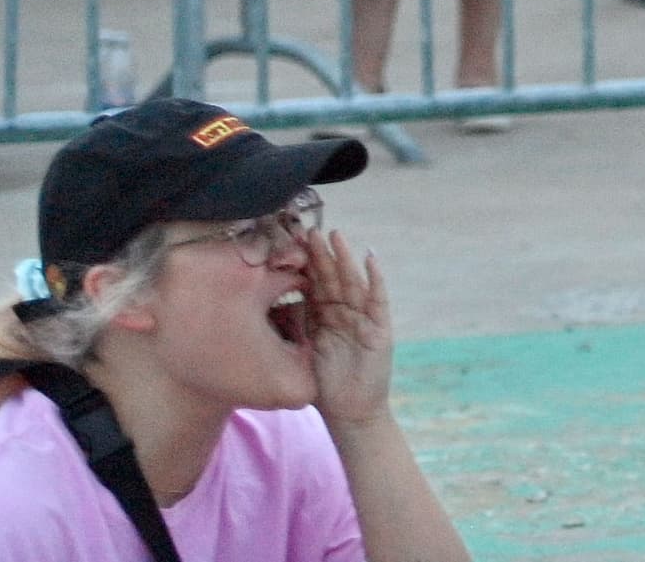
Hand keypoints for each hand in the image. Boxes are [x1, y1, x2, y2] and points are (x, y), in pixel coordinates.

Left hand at [297, 230, 397, 428]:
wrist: (350, 413)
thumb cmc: (324, 386)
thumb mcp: (300, 354)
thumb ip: (292, 328)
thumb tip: (265, 306)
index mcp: (324, 317)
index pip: (313, 284)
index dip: (305, 265)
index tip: (291, 243)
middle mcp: (344, 313)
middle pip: (332, 278)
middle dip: (322, 255)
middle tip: (310, 231)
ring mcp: (363, 318)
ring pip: (352, 282)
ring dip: (345, 259)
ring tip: (336, 236)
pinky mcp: (379, 328)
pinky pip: (377, 299)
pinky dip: (375, 278)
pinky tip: (370, 259)